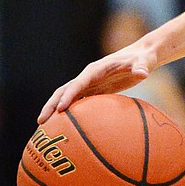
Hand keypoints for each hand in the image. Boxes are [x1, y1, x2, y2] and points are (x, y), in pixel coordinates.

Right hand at [38, 43, 155, 122]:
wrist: (142, 56)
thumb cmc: (142, 59)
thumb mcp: (144, 62)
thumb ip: (141, 67)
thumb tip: (143, 73)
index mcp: (95, 70)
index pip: (77, 84)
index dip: (68, 96)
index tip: (59, 109)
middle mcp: (88, 77)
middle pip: (64, 91)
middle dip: (51, 105)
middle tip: (41, 122)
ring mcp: (90, 84)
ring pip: (68, 98)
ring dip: (55, 111)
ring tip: (45, 128)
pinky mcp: (95, 90)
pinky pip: (79, 103)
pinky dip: (70, 113)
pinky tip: (67, 128)